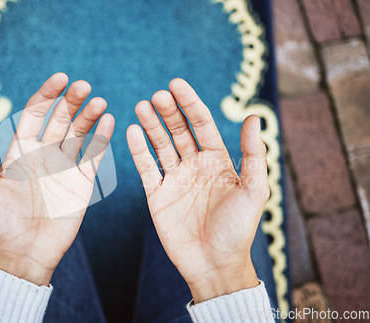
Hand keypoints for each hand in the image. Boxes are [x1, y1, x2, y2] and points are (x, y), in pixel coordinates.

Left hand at [0, 73, 113, 285]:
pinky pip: (94, 156)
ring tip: (100, 102)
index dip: (48, 94)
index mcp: (22, 149)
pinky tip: (109, 122)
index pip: (37, 112)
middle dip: (73, 100)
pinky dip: (102, 139)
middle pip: (62, 118)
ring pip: (80, 133)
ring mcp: (65, 167)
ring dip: (90, 116)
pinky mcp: (81, 182)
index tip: (61, 79)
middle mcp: (45, 153)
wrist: (23, 251)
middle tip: (84, 87)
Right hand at [127, 78, 268, 302]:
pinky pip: (146, 169)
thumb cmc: (238, 230)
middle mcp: (194, 166)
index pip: (201, 124)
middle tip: (157, 96)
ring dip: (150, 126)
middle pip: (178, 131)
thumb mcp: (254, 191)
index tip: (176, 84)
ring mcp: (174, 180)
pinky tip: (132, 132)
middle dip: (168, 112)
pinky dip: (138, 151)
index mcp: (217, 161)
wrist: (215, 265)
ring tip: (141, 106)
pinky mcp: (157, 196)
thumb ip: (253, 154)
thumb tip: (252, 116)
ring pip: (160, 145)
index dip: (190, 103)